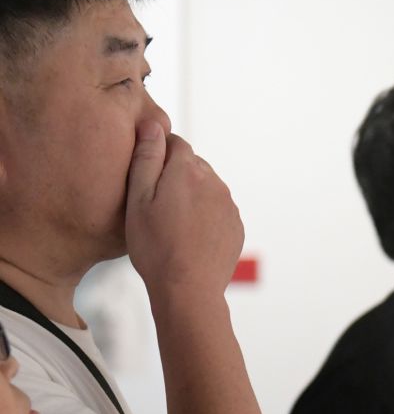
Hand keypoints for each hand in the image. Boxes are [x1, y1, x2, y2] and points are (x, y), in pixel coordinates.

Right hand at [124, 121, 244, 298]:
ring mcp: (229, 205)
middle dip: (174, 175)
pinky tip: (188, 235)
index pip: (174, 142)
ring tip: (170, 222)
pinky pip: (217, 210)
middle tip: (153, 203)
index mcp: (188, 170)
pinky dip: (204, 216)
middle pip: (192, 164)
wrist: (189, 288)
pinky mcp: (236, 226)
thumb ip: (146, 158)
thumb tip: (153, 125)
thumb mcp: (137, 199)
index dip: (157, 153)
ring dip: (190, 196)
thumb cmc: (155, 246)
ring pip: (206, 187)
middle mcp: (214, 182)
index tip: (145, 174)